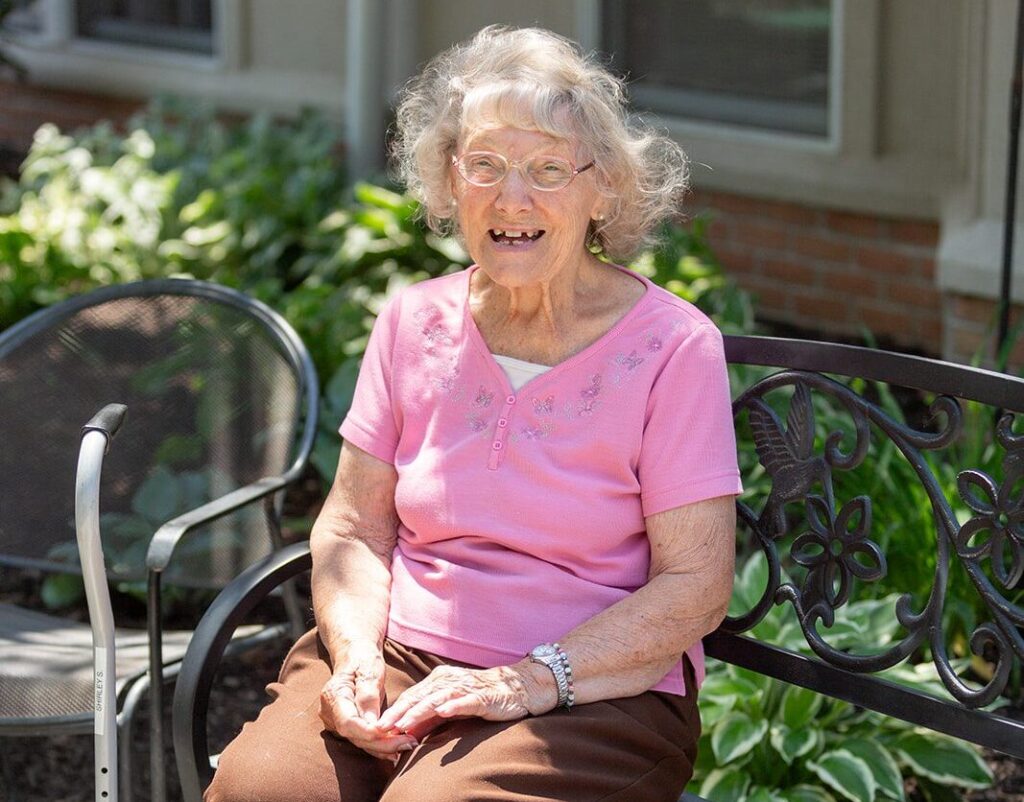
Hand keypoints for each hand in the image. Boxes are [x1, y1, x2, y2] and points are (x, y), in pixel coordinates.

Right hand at [318, 641, 416, 761]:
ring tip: (407, 745)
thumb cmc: (363, 659)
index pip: (348, 723)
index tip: (393, 734)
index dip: (369, 733)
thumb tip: (371, 723)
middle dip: (382, 743)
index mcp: (334, 695)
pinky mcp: (345, 726)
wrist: (355, 655)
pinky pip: (361, 739)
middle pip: (354, 736)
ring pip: (358, 741)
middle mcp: (329, 712)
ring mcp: (334, 721)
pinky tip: (396, 748)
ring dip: (383, 747)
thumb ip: (368, 695)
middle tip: (409, 742)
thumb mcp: (369, 670)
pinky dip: (379, 744)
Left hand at [376, 661, 556, 739]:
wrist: (519, 687)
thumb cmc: (483, 697)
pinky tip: (443, 712)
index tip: (376, 726)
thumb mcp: (452, 706)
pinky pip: (466, 700)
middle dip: (399, 712)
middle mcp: (450, 681)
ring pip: (437, 699)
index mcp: (440, 681)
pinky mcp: (483, 695)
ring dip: (419, 711)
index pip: (412, 696)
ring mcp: (466, 687)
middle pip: (420, 697)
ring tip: (403, 724)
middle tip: (381, 727)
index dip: (394, 711)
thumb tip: (405, 731)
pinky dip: (454, 705)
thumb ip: (430, 716)